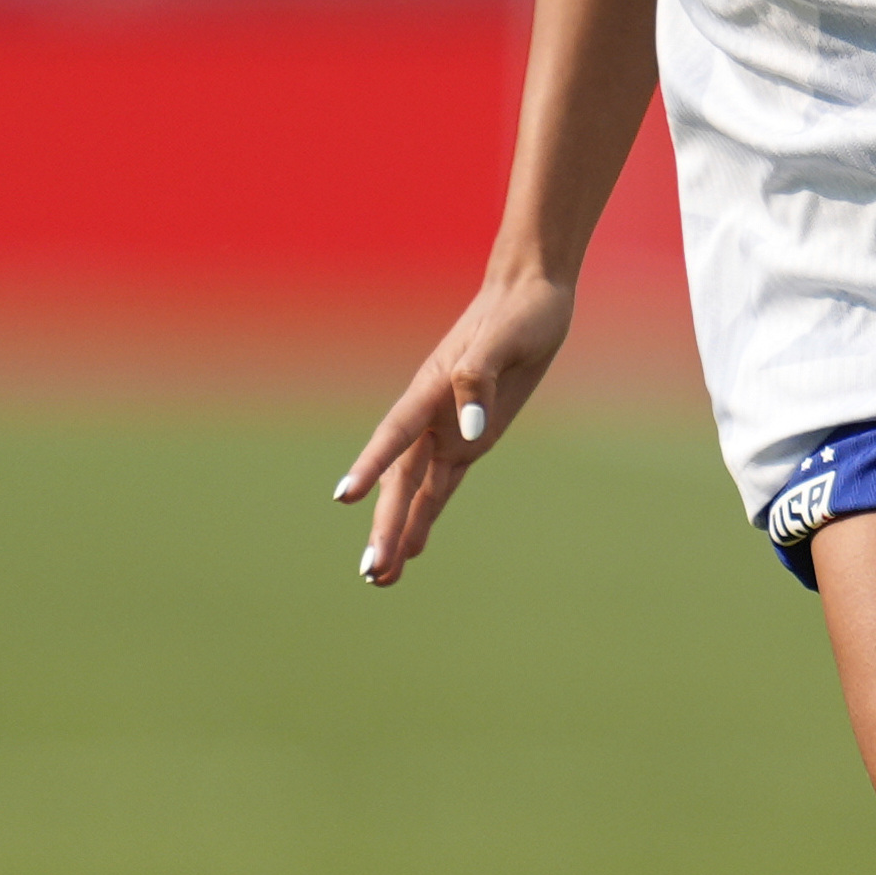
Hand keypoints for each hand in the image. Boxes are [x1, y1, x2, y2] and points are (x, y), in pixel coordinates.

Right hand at [334, 270, 580, 584]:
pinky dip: (425, 518)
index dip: (370, 465)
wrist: (531, 296)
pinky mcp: (469, 443)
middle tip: (369, 570)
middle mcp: (431, 416)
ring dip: (398, 532)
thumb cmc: (518, 311)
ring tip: (379, 578)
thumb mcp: (504, 338)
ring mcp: (447, 431)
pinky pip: (441, 488)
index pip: (394, 434)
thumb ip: (480, 380)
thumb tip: (467, 430)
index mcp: (432, 388)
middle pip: (400, 479)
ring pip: (415, 492)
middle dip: (384, 524)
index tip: (344, 498)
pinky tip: (412, 551)